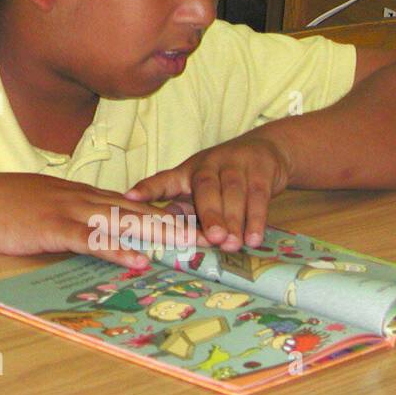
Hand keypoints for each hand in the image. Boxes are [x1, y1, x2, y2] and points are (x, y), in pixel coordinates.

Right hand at [0, 172, 204, 266]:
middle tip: (207, 233)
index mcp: (77, 195)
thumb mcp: (39, 208)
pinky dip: (118, 250)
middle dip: (173, 221)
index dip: (162, 210)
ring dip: (157, 234)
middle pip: (136, 209)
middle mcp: (79, 199)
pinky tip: (139, 260)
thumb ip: (65, 217)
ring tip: (189, 246)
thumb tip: (88, 233)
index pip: (129, 202)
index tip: (192, 219)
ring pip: (121, 221)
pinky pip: (91, 240)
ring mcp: (66, 211)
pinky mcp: (51, 228)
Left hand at [123, 134, 294, 250]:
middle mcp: (208, 165)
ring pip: (234, 193)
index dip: (147, 188)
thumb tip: (162, 231)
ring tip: (232, 244)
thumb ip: (184, 209)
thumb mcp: (199, 189)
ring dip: (234, 220)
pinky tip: (255, 239)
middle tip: (212, 238)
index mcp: (186, 171)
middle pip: (206, 187)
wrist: (266, 149)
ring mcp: (235, 165)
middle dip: (209, 213)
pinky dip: (257, 219)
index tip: (129, 198)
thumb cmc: (223, 177)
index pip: (164, 179)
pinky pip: (258, 196)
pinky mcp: (260, 171)